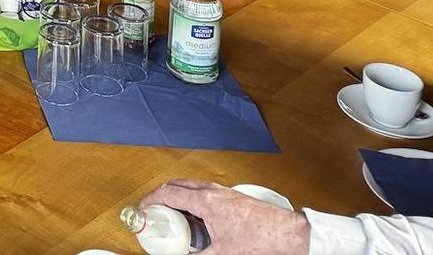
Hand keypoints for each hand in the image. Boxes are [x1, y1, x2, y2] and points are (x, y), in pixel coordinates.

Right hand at [134, 181, 308, 254]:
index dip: (151, 200)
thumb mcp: (223, 253)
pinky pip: (204, 193)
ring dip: (178, 198)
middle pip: (176, 184)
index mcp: (205, 201)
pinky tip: (198, 221)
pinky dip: (193, 201)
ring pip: (191, 187)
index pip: (168, 193)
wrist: (289, 235)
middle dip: (161, 196)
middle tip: (155, 212)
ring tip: (176, 218)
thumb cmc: (262, 239)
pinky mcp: (232, 197)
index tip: (143, 208)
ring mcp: (223, 192)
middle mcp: (213, 191)